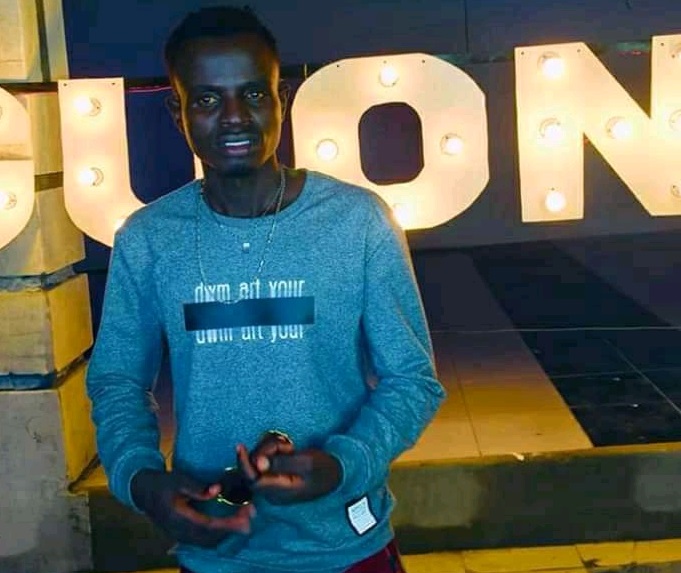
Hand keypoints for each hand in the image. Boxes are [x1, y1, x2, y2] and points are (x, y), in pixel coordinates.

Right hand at [130, 468, 254, 546]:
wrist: (142, 492)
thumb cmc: (161, 483)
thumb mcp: (177, 479)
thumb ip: (197, 487)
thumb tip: (218, 490)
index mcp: (179, 518)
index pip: (209, 526)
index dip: (230, 523)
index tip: (247, 514)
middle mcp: (181, 532)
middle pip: (212, 537)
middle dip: (234, 527)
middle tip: (252, 512)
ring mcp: (181, 536)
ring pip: (210, 541)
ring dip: (229, 531)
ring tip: (245, 515)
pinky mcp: (183, 535)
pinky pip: (205, 540)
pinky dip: (220, 534)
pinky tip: (231, 522)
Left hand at [237, 441, 341, 504]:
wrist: (337, 474)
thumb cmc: (323, 469)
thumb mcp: (306, 463)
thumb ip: (281, 463)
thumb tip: (258, 463)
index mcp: (278, 492)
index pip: (252, 479)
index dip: (244, 463)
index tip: (239, 446)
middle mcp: (272, 490)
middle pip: (254, 468)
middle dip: (266, 450)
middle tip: (287, 444)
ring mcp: (273, 483)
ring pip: (259, 460)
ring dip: (272, 448)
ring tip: (291, 446)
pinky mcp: (275, 474)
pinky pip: (266, 459)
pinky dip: (274, 449)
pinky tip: (288, 448)